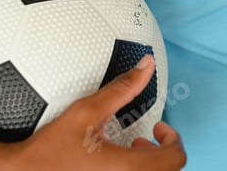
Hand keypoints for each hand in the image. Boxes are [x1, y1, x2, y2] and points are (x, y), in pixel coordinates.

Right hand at [0, 55, 186, 169]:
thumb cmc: (51, 148)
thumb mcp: (88, 111)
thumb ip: (123, 88)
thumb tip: (146, 65)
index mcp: (128, 168)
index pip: (175, 159)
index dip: (173, 138)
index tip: (158, 127)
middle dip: (162, 152)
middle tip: (146, 138)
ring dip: (149, 164)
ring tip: (130, 148)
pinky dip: (134, 170)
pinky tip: (112, 160)